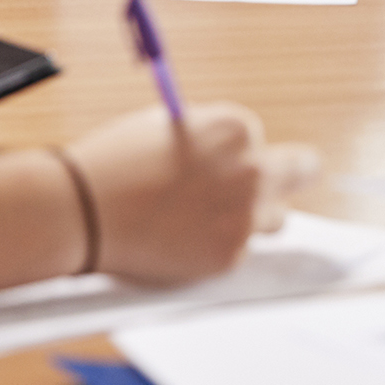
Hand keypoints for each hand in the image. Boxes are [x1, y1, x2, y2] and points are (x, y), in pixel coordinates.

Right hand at [66, 103, 318, 287]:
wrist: (83, 211)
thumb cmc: (115, 163)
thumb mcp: (167, 128)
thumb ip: (206, 140)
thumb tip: (223, 155)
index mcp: (236, 128)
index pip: (260, 140)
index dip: (239, 154)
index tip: (224, 165)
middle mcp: (252, 170)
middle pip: (301, 171)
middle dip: (288, 177)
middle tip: (274, 187)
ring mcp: (244, 216)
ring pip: (276, 219)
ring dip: (253, 218)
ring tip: (208, 220)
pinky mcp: (230, 256)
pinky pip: (240, 251)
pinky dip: (218, 247)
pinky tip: (181, 240)